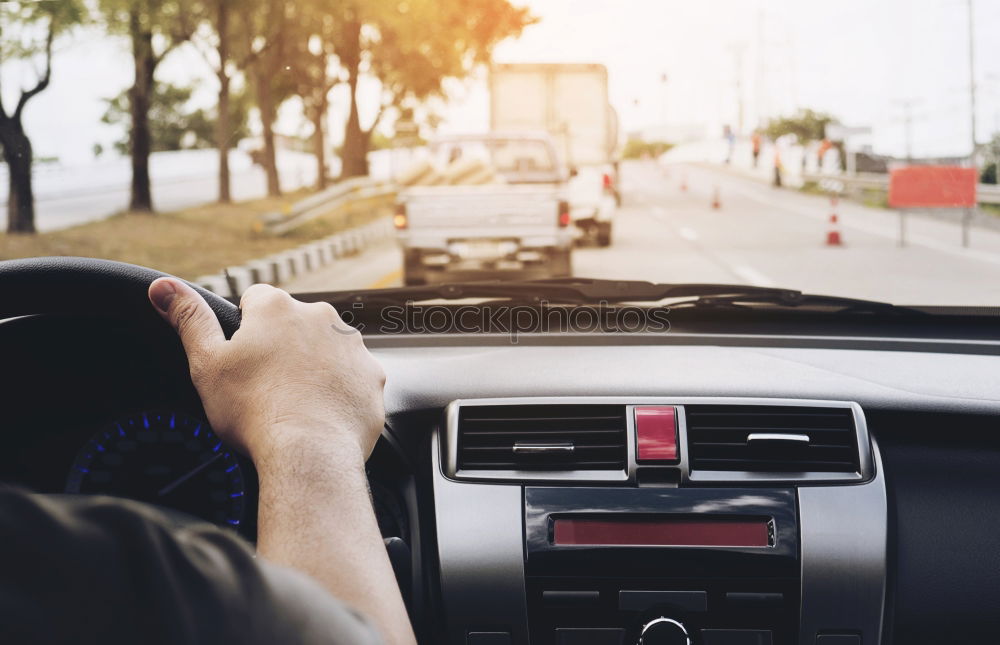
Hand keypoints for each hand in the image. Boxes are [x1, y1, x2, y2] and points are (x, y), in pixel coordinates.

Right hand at [147, 279, 385, 464]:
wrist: (308, 454)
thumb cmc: (254, 411)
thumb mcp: (208, 363)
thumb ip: (189, 319)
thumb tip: (162, 286)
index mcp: (277, 308)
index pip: (256, 300)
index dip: (246, 329)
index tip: (244, 358)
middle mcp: (321, 317)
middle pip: (294, 324)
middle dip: (283, 347)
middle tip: (267, 385)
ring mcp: (352, 346)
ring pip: (326, 349)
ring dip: (313, 367)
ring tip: (295, 403)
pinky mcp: (372, 376)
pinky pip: (353, 378)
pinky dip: (339, 391)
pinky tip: (321, 414)